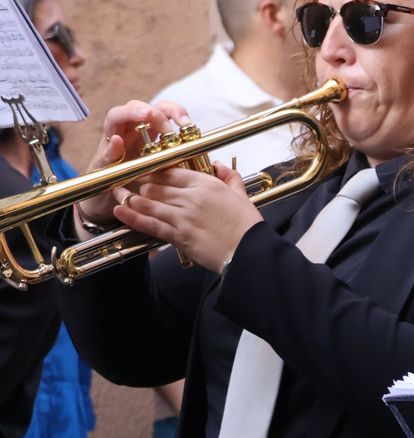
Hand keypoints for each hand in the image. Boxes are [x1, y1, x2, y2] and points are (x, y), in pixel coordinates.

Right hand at [75, 99, 193, 230]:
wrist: (117, 206)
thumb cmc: (146, 188)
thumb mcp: (171, 176)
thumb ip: (188, 167)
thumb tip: (217, 167)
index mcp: (151, 135)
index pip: (164, 113)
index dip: (176, 113)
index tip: (188, 123)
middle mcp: (132, 133)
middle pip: (142, 108)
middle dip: (156, 111)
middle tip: (169, 124)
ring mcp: (115, 142)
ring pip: (119, 116)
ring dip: (132, 114)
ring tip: (145, 116)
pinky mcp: (102, 158)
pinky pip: (105, 147)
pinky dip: (112, 144)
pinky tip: (118, 142)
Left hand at [113, 162, 260, 273]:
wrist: (250, 252)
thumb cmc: (248, 225)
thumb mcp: (241, 195)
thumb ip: (229, 177)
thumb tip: (218, 164)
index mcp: (206, 184)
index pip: (170, 171)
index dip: (153, 170)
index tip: (143, 170)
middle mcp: (191, 198)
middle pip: (155, 185)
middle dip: (137, 182)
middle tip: (124, 181)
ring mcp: (183, 217)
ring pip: (149, 203)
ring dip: (129, 197)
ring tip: (117, 193)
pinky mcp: (180, 236)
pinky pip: (151, 224)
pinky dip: (133, 217)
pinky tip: (120, 211)